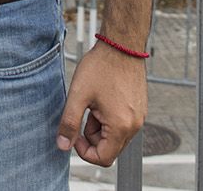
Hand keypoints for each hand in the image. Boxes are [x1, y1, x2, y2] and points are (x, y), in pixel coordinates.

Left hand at [56, 45, 146, 166]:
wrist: (121, 44)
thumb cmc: (101, 67)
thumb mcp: (78, 95)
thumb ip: (69, 123)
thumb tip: (62, 146)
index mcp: (120, 126)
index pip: (103, 158)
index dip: (84, 151)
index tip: (74, 134)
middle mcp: (134, 126)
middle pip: (110, 148)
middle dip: (92, 136)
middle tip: (83, 112)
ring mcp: (139, 117)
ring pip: (115, 136)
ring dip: (100, 126)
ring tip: (93, 102)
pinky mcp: (139, 108)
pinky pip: (122, 124)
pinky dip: (109, 118)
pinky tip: (103, 98)